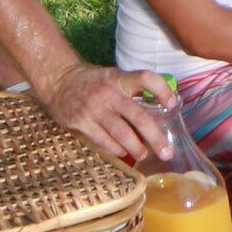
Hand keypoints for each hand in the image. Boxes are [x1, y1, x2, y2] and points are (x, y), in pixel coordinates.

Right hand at [34, 61, 170, 162]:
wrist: (58, 80)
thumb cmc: (92, 82)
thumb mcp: (113, 77)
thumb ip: (132, 90)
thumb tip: (160, 107)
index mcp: (119, 79)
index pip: (146, 79)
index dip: (162, 90)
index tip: (173, 104)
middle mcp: (110, 93)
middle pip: (139, 117)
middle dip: (155, 137)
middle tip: (166, 152)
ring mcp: (95, 109)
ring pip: (122, 134)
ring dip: (136, 148)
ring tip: (143, 154)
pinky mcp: (82, 122)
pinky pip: (104, 141)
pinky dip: (116, 149)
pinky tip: (122, 152)